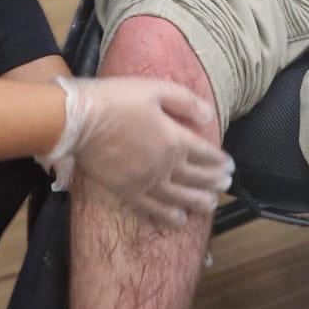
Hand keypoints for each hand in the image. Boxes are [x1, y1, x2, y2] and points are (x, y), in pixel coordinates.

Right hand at [40, 75, 233, 229]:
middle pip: (196, 177)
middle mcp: (165, 164)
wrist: (79, 120)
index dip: (219, 161)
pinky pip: (153, 208)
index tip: (230, 166)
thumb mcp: (155, 89)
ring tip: (211, 205)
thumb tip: (209, 117)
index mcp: (174, 138)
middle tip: (226, 185)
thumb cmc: (117, 99)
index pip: (205, 154)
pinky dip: (168, 215)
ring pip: (179, 196)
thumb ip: (185, 102)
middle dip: (214, 182)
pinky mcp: (127, 191)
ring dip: (198, 201)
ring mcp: (146, 181)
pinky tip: (179, 219)